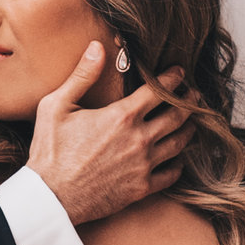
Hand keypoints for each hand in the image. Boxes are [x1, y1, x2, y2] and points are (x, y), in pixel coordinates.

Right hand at [28, 49, 186, 226]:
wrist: (51, 197)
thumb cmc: (50, 151)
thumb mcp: (56, 106)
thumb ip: (81, 75)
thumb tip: (97, 47)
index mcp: (121, 116)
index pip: (159, 91)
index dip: (173, 78)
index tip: (180, 73)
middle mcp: (139, 139)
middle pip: (177, 116)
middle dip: (189, 102)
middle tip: (194, 95)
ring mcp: (143, 165)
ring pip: (179, 143)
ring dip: (188, 130)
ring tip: (192, 122)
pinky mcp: (141, 188)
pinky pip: (171, 174)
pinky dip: (178, 164)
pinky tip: (177, 158)